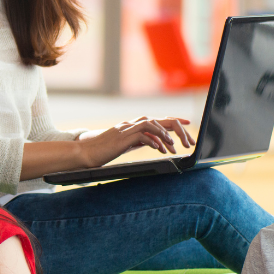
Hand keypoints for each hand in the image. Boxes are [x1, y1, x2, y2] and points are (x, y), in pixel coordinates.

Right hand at [77, 116, 194, 167]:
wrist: (85, 154)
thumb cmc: (103, 152)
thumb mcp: (126, 145)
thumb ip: (140, 140)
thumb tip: (156, 143)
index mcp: (133, 126)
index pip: (158, 120)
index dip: (175, 122)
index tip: (188, 126)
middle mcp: (131, 124)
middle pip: (159, 120)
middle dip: (177, 129)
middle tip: (188, 142)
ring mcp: (126, 129)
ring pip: (152, 124)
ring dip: (165, 134)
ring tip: (173, 146)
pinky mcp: (122, 137)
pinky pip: (143, 135)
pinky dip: (154, 141)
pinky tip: (160, 149)